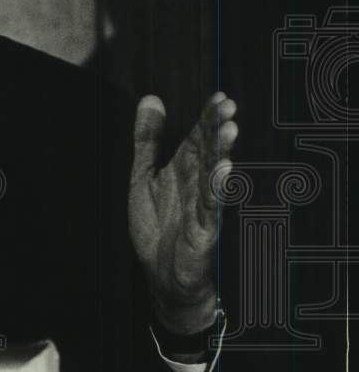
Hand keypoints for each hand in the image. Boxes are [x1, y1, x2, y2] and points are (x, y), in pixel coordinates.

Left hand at [129, 92, 237, 334]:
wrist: (160, 274)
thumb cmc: (156, 226)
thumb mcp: (143, 176)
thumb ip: (147, 139)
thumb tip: (150, 99)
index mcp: (182, 168)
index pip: (197, 138)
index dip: (206, 118)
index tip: (219, 97)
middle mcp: (195, 184)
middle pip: (208, 151)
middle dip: (217, 129)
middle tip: (228, 106)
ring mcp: (202, 205)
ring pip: (214, 174)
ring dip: (221, 153)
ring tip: (229, 130)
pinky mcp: (204, 229)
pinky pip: (211, 205)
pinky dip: (217, 188)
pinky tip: (224, 170)